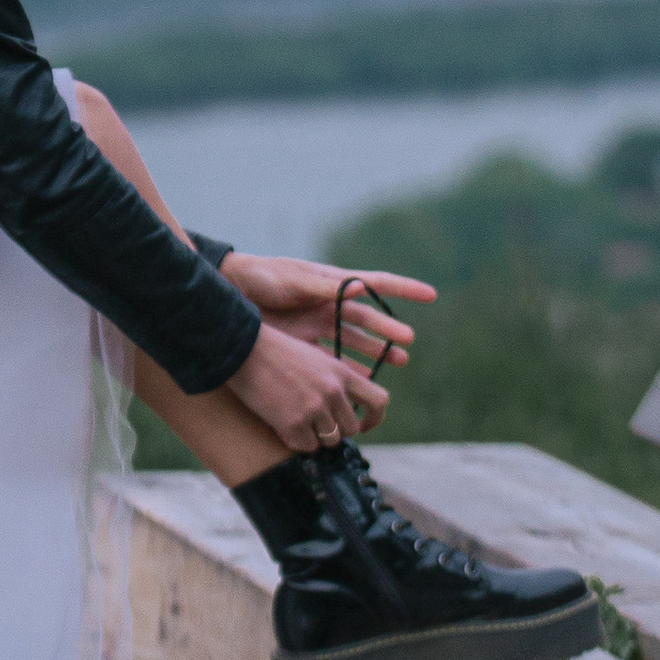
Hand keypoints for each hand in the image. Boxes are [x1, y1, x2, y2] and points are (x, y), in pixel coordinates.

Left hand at [219, 257, 434, 381]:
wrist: (228, 296)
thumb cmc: (260, 278)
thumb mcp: (291, 280)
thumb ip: (322, 287)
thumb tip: (362, 288)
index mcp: (332, 283)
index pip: (376, 283)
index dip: (404, 288)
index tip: (431, 295)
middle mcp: (330, 304)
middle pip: (367, 320)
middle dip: (389, 331)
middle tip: (408, 344)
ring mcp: (318, 325)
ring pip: (354, 341)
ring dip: (375, 352)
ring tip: (398, 363)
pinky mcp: (304, 344)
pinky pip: (332, 359)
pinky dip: (347, 370)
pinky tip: (361, 382)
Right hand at [228, 322, 397, 455]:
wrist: (243, 351)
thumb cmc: (273, 352)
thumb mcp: (313, 357)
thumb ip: (332, 380)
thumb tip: (340, 409)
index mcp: (341, 372)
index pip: (378, 400)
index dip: (374, 419)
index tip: (361, 425)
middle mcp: (333, 392)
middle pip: (351, 429)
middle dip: (336, 431)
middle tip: (316, 425)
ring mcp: (314, 408)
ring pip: (329, 441)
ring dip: (314, 438)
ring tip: (295, 422)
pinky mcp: (293, 423)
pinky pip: (305, 446)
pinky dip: (295, 441)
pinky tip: (281, 427)